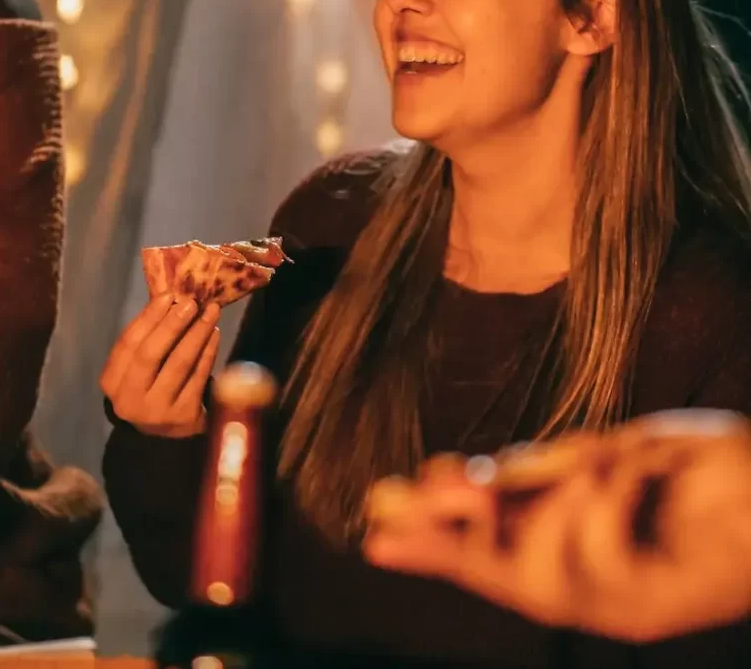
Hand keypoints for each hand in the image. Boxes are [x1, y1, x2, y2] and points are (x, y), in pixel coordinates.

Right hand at [100, 294, 220, 437]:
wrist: (167, 435)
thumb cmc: (152, 386)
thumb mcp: (138, 367)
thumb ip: (149, 337)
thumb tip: (173, 298)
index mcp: (111, 382)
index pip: (128, 343)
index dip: (149, 317)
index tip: (169, 296)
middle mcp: (129, 399)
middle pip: (150, 354)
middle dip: (172, 324)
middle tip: (191, 302)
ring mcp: (156, 410)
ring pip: (179, 363)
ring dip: (197, 333)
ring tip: (210, 312)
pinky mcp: (183, 415)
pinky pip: (198, 376)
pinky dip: (208, 351)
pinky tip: (214, 333)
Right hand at [363, 410, 750, 642]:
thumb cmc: (688, 471)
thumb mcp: (592, 461)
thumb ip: (529, 479)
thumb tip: (449, 478)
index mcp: (566, 545)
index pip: (483, 552)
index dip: (429, 546)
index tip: (376, 533)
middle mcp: (585, 581)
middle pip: (498, 576)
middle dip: (442, 544)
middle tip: (393, 514)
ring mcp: (619, 597)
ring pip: (539, 579)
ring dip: (524, 517)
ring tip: (536, 471)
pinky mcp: (657, 600)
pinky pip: (601, 556)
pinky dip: (597, 500)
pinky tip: (617, 467)